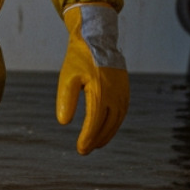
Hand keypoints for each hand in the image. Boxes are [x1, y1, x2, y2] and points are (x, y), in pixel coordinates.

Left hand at [55, 4, 129, 153]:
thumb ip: (66, 100)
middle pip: (107, 125)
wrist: (97, 39)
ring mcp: (123, 93)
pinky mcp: (125, 91)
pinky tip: (105, 130)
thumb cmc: (79, 59)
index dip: (88, 138)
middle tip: (85, 150)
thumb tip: (64, 123)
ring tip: (95, 144)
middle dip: (96, 140)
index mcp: (100, 91)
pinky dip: (114, 124)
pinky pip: (122, 113)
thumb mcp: (67, 77)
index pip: (95, 122)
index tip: (80, 149)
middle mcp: (115, 94)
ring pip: (117, 121)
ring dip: (106, 134)